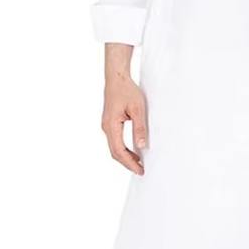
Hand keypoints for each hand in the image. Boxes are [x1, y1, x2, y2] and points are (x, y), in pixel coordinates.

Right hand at [101, 43, 147, 175]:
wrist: (116, 78)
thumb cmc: (127, 90)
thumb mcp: (138, 109)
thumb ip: (140, 128)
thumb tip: (142, 145)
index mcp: (111, 125)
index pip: (119, 151)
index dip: (129, 163)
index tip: (140, 170)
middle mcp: (106, 127)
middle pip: (115, 152)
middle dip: (127, 163)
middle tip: (141, 170)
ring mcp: (106, 126)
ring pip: (114, 148)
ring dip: (125, 157)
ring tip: (139, 163)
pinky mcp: (109, 123)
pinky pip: (115, 141)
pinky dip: (123, 149)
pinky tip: (134, 151)